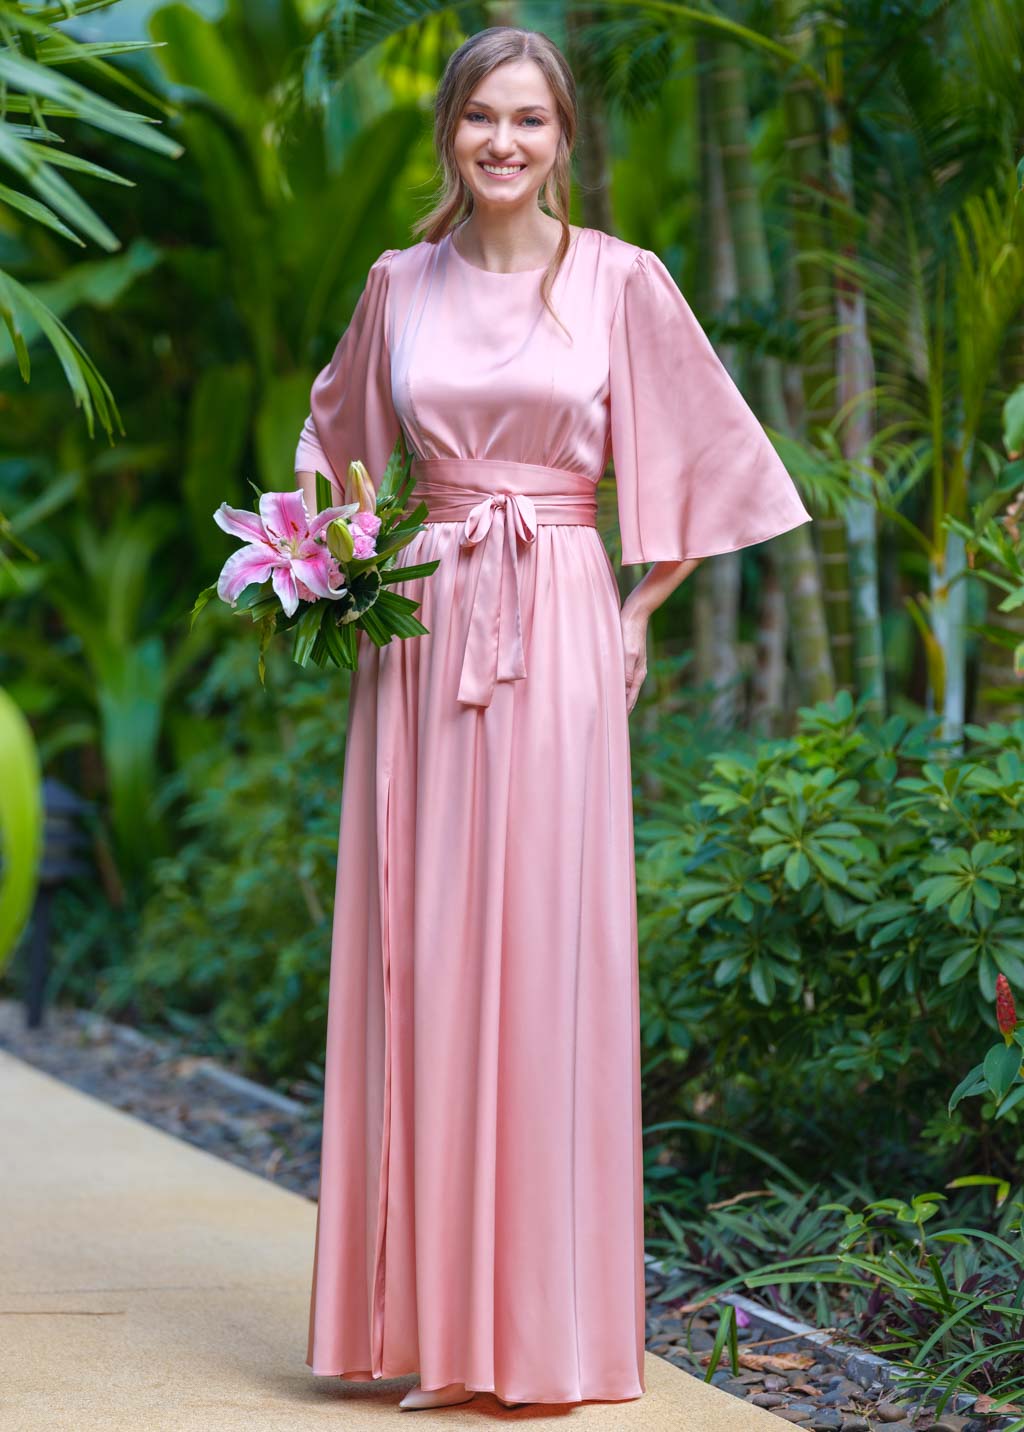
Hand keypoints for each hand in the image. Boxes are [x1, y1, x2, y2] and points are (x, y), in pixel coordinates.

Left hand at [620, 596, 648, 713]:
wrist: (635, 614)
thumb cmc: (630, 631)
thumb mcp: (628, 652)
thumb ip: (626, 671)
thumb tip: (625, 689)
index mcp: (638, 673)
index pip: (630, 698)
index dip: (624, 711)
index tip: (617, 724)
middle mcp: (637, 672)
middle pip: (629, 695)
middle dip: (623, 708)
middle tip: (613, 722)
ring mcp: (633, 665)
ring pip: (626, 687)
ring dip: (619, 697)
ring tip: (611, 709)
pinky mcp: (628, 658)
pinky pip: (622, 677)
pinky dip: (617, 686)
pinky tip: (611, 687)